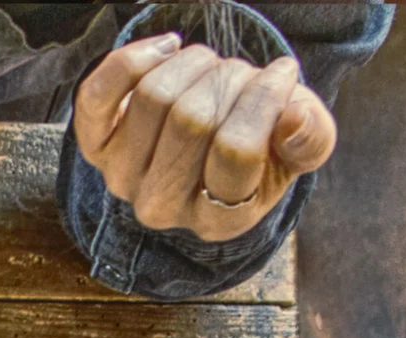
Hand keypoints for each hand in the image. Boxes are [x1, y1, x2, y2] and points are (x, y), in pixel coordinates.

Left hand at [75, 34, 338, 241]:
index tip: (282, 77)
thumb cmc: (264, 143)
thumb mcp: (301, 146)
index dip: (264, 99)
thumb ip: (311, 138)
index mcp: (219, 219)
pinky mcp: (95, 144)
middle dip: (230, 79)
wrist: (213, 139)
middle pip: (192, 120)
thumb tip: (292, 117)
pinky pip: (98, 94)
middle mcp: (161, 207)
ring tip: (212, 69)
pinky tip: (167, 49)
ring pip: (153, 98)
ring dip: (194, 63)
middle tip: (244, 75)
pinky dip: (135, 59)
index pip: (236, 152)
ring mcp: (121, 177)